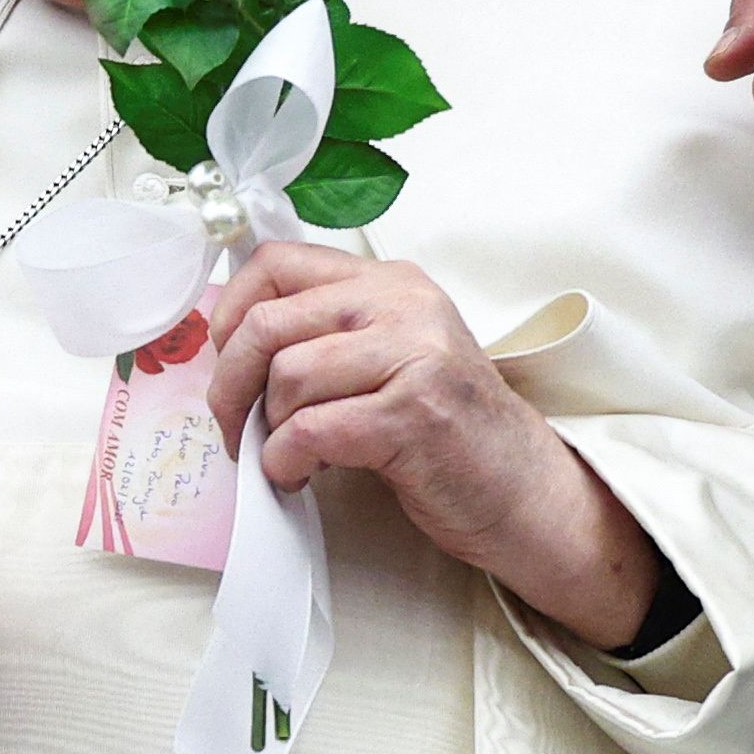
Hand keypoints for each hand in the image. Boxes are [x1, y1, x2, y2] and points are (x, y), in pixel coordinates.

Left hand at [207, 245, 660, 648]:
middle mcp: (404, 305)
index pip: (277, 262)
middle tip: (234, 426)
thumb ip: (330, 336)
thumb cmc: (448, 432)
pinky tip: (300, 476)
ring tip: (285, 456)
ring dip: (266, 429)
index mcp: (392, 282)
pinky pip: (310, 430)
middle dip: (231, 384)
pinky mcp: (413, 414)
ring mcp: (414, 355)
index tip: (227, 360)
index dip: (231, 311)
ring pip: (287, 377)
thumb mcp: (393, 357)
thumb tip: (231, 343)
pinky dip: (286, 461)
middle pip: (268, 323)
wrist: (525, 491)